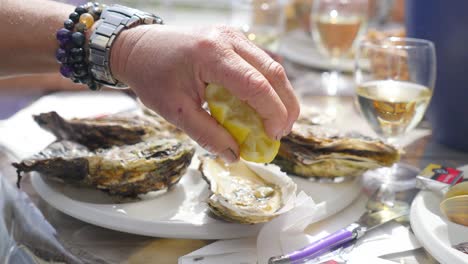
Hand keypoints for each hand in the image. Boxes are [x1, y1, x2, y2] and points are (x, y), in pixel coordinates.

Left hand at [110, 25, 299, 161]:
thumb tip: (234, 156)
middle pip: (274, 72)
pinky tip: (265, 105)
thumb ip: (206, 134)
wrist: (139, 48)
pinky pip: (261, 62)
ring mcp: (233, 35)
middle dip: (285, 105)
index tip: (274, 136)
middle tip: (283, 132)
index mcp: (211, 54)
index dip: (272, 112)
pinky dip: (269, 85)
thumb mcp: (175, 111)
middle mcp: (228, 39)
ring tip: (278, 122)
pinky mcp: (234, 39)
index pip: (256, 84)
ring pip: (272, 65)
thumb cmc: (152, 77)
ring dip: (281, 95)